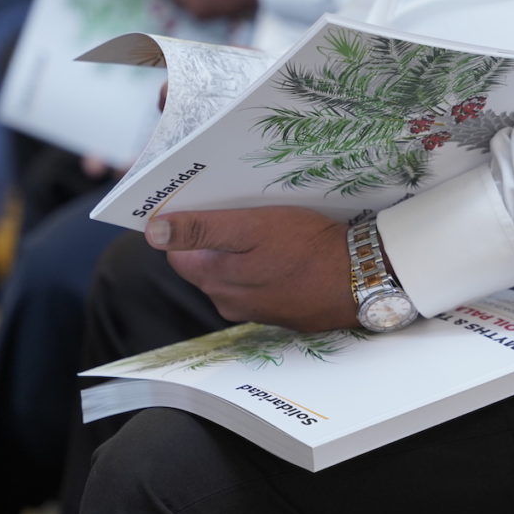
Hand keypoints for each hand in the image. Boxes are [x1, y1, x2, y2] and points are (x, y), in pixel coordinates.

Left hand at [145, 207, 357, 331]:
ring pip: (230, 271)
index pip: (177, 249)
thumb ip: (202, 230)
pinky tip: (282, 250)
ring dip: (240, 250)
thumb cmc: (307, 247)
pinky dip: (261, 265)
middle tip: (241, 209)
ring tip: (265, 227)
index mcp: (212, 278)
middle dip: (214, 236)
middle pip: (202, 261)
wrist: (360, 279)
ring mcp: (251, 309)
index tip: (206, 202)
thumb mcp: (252, 227)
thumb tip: (152, 233)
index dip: (186, 224)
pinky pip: (255, 282)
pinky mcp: (276, 311)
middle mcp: (225, 300)